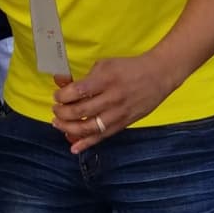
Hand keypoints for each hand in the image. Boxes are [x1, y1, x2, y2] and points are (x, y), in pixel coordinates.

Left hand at [51, 54, 173, 153]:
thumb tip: (61, 83)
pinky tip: (74, 147)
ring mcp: (118, 113)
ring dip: (69, 128)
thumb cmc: (128, 68)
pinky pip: (102, 136)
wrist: (158, 76)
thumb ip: (84, 77)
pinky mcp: (124, 124)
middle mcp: (112, 98)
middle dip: (62, 113)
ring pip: (89, 127)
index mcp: (106, 79)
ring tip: (58, 124)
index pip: (77, 91)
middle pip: (80, 111)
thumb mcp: (104, 65)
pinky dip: (86, 143)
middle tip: (55, 110)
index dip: (62, 96)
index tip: (57, 96)